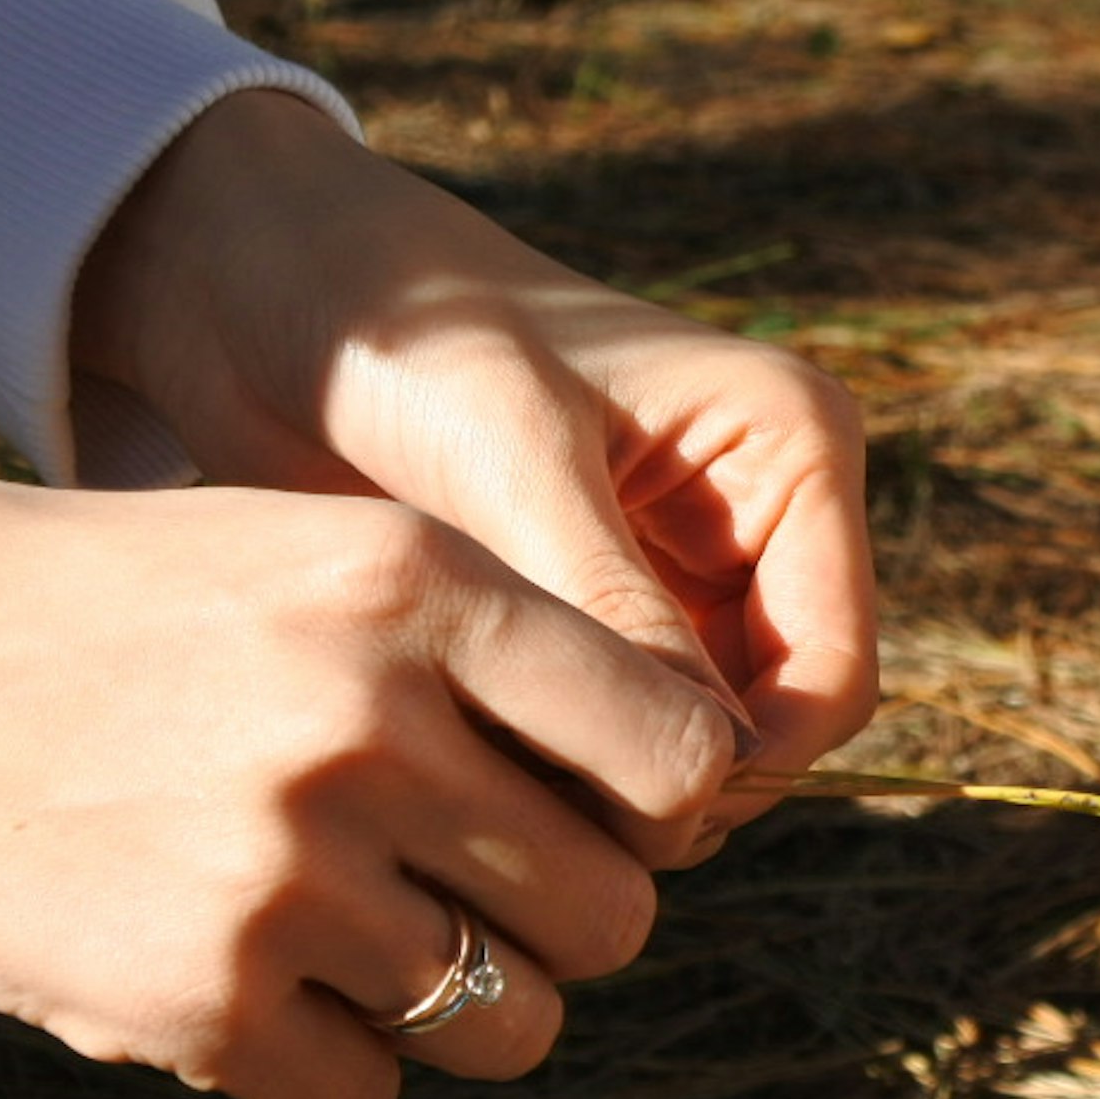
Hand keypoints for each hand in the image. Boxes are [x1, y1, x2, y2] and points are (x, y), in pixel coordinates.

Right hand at [0, 477, 738, 1098]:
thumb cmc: (125, 615)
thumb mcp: (316, 552)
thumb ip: (498, 649)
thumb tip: (692, 791)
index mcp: (416, 583)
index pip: (676, 749)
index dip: (661, 808)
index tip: (606, 817)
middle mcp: (371, 724)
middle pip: (613, 913)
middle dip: (561, 923)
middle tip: (471, 894)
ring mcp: (288, 872)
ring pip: (512, 1025)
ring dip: (459, 1008)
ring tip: (361, 944)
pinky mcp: (203, 1000)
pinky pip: (369, 1097)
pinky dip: (327, 1067)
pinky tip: (254, 987)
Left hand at [73, 92, 875, 849]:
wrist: (267, 288)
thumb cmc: (399, 325)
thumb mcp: (511, 454)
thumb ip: (611, 600)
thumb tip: (701, 764)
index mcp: (790, 450)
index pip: (832, 674)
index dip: (747, 762)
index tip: (617, 803)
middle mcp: (759, 515)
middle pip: (774, 729)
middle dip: (675, 782)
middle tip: (534, 810)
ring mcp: (680, 570)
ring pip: (692, 745)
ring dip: (611, 784)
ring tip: (483, 778)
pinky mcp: (597, 611)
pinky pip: (614, 732)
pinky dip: (560, 764)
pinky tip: (466, 760)